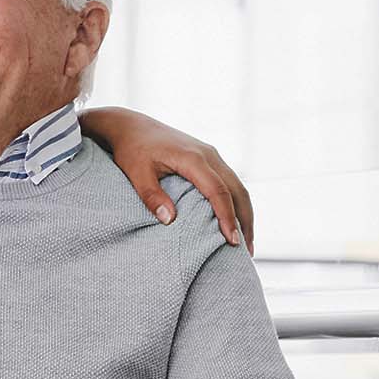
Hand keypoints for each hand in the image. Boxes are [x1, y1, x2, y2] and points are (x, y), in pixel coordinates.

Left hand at [82, 108, 255, 251]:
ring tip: (245, 243)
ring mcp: (212, 155)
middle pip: (237, 190)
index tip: (231, 241)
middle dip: (245, 221)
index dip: (227, 217)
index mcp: (193, 158)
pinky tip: (234, 221)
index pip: (218, 191)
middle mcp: (209, 155)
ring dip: (244, 213)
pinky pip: (230, 182)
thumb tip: (169, 220)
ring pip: (237, 186)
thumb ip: (151, 196)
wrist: (132, 126)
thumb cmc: (132, 150)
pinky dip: (236, 203)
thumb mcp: (136, 173)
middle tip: (246, 251)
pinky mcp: (209, 158)